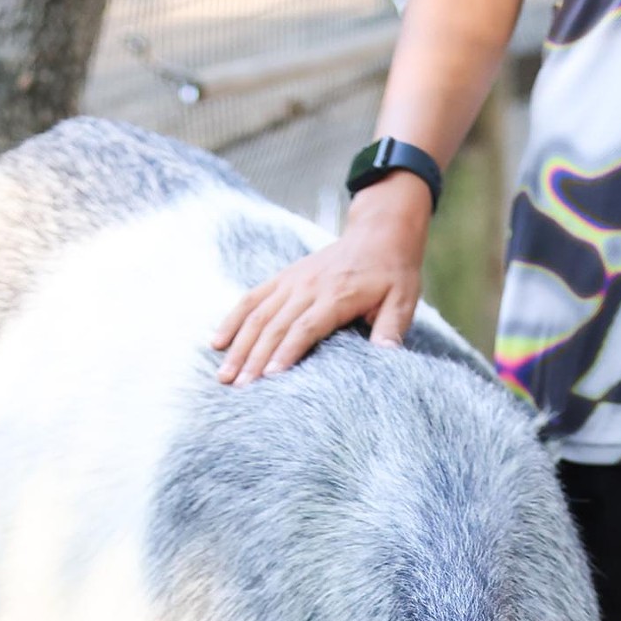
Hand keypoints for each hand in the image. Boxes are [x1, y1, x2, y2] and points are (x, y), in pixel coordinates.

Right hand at [211, 175, 432, 384]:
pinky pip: (252, 298)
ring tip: (224, 375)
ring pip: (258, 314)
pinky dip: (233, 320)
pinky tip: (217, 342)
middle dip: (255, 358)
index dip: (288, 351)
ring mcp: (292, 281)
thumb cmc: (393, 272)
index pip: (306, 327)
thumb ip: (390, 327)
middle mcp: (309, 286)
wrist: (380, 232)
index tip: (271, 377)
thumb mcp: (403, 299)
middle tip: (239, 388)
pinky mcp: (283, 278)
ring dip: (239, 345)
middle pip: (275, 325)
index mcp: (337, 294)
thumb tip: (385, 355)